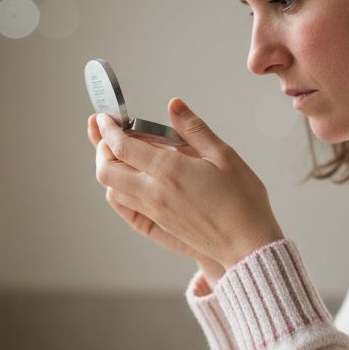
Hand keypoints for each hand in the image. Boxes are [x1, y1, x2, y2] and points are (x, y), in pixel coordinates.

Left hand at [89, 98, 283, 273]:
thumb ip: (194, 129)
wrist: (247, 244)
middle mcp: (154, 193)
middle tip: (110, 134)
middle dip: (101, 149)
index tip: (105, 118)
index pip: (121, 147)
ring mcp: (154, 210)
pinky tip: (135, 175)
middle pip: (106, 171)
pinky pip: (126, 204)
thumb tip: (174, 105)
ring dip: (109, 168)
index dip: (108, 129)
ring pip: (112, 189)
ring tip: (121, 151)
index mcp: (169, 171)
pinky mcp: (159, 222)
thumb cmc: (242, 200)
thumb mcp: (223, 155)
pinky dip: (120, 186)